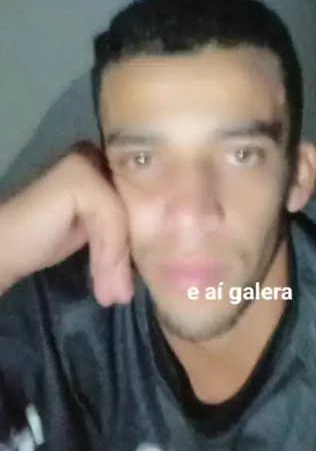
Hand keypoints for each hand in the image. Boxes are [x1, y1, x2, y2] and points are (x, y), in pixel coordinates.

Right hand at [0, 141, 133, 305]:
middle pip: (132, 210)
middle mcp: (98, 155)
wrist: (3, 245)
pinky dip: (108, 253)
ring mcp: (87, 161)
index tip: (132, 284)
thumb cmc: (43, 239)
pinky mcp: (79, 177)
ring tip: (113, 296)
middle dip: (127, 257)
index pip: (139, 203)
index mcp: (105, 164)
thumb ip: (122, 229)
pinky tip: (102, 281)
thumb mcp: (94, 232)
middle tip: (120, 296)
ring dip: (116, 263)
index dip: (141, 242)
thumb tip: (164, 253)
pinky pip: (110, 220)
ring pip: (122, 219)